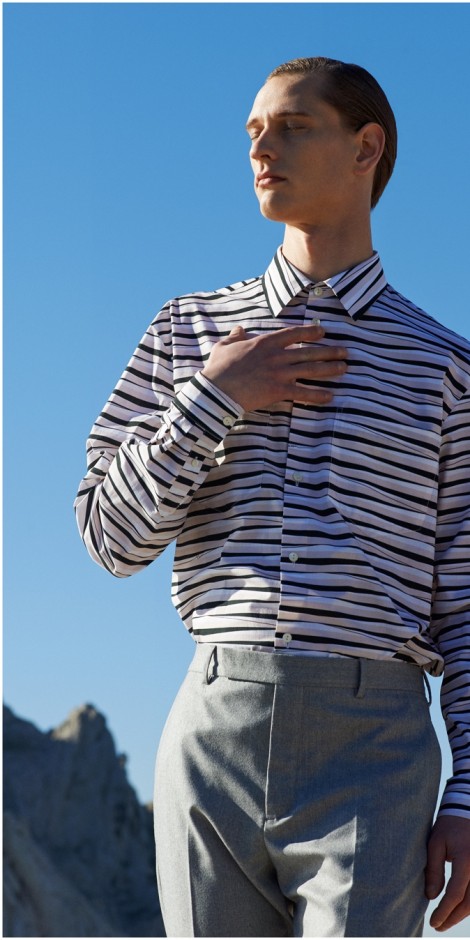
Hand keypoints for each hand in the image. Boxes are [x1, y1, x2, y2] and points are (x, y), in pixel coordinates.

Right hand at [201, 323, 347, 411]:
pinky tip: (330, 397)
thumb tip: (238, 329)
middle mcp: (276, 356)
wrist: (217, 389)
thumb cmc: (218, 368)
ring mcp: (279, 373)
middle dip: (329, 351)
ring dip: (329, 369)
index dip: (310, 331)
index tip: (323, 331)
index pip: (293, 333)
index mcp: (264, 343)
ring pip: (310, 370)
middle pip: (308, 351)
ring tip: (344, 368)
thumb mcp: (224, 347)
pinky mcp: (278, 390)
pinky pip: (303, 393)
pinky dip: (317, 395)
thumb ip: (234, 337)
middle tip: (344, 352)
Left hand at [425, 815, 469, 930]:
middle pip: (469, 903)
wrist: (467, 810)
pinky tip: (459, 908)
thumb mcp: (435, 843)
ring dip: (462, 914)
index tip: (433, 922)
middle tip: (439, 926)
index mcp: (465, 860)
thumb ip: (433, 870)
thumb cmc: (449, 825)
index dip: (444, 911)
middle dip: (453, 917)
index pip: (455, 894)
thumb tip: (430, 896)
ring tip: (447, 920)